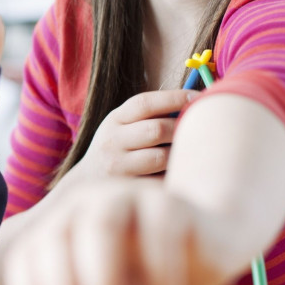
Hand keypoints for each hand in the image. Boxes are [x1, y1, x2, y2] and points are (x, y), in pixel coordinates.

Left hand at [0, 176, 212, 284]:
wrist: (206, 245)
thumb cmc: (147, 281)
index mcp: (59, 228)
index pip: (28, 258)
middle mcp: (83, 206)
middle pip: (56, 238)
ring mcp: (125, 197)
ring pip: (101, 227)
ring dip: (102, 281)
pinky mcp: (169, 202)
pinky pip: (158, 236)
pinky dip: (160, 277)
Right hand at [71, 89, 196, 181]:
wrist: (87, 181)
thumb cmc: (116, 148)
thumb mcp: (122, 126)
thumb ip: (149, 115)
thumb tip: (193, 103)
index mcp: (114, 119)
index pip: (144, 103)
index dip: (174, 98)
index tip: (198, 96)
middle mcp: (112, 141)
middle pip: (157, 130)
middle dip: (182, 128)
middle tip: (198, 129)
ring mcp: (118, 167)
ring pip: (161, 157)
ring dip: (179, 153)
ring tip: (187, 150)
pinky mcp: (127, 187)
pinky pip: (161, 180)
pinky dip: (174, 174)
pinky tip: (177, 171)